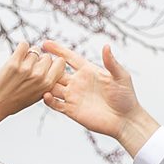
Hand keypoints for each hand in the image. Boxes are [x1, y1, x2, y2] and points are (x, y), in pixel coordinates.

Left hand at [0, 45, 68, 125]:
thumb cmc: (15, 101)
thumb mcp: (36, 95)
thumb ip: (46, 82)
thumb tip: (52, 63)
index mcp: (47, 85)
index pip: (60, 63)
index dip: (53, 63)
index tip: (45, 67)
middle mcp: (39, 76)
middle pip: (47, 56)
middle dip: (40, 60)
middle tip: (30, 68)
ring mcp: (26, 69)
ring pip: (35, 50)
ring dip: (28, 54)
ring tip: (21, 64)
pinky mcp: (13, 63)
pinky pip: (23, 45)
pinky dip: (21, 48)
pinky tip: (17, 56)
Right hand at [38, 40, 157, 154]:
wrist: (125, 120)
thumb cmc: (126, 97)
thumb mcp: (121, 77)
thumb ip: (111, 62)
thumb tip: (106, 46)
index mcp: (88, 71)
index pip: (69, 57)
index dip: (58, 50)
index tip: (45, 43)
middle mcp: (78, 82)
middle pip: (56, 71)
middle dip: (47, 66)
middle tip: (37, 61)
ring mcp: (74, 96)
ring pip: (53, 86)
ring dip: (44, 82)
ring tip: (37, 77)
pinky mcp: (72, 110)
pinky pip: (55, 104)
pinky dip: (48, 99)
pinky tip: (46, 95)